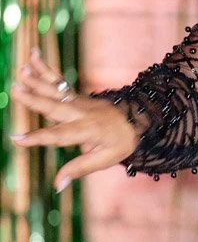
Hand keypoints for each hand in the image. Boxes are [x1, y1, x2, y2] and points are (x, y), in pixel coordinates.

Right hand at [9, 48, 138, 191]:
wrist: (138, 119)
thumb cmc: (120, 142)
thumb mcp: (105, 160)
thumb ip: (78, 169)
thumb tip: (57, 186)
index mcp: (87, 130)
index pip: (59, 135)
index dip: (38, 138)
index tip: (17, 139)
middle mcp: (81, 113)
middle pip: (54, 106)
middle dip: (34, 99)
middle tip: (15, 89)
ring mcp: (78, 101)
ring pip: (55, 90)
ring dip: (37, 79)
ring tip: (21, 70)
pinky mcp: (76, 95)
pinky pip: (58, 81)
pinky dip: (45, 69)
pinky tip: (32, 56)